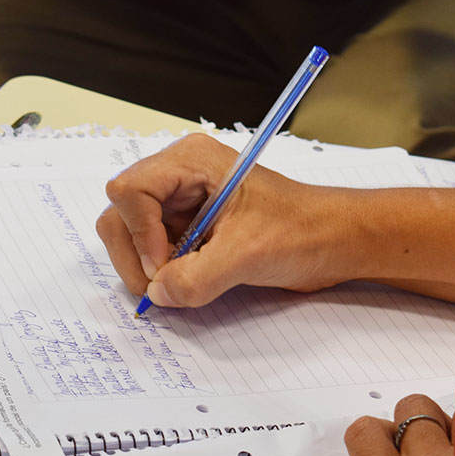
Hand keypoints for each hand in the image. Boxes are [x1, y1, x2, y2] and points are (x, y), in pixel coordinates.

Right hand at [95, 134, 350, 306]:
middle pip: (121, 213)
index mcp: (191, 161)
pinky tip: (189, 281)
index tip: (164, 265)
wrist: (333, 242)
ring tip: (179, 284)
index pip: (130, 190)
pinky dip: (161, 274)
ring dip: (146, 267)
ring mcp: (181, 204)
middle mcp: (179, 177)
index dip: (140, 233)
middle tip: (161, 286)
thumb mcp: (248, 254)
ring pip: (130, 235)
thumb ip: (197, 277)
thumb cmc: (303, 230)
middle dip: (135, 254)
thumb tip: (157, 294)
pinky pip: (153, 252)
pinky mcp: (187, 230)